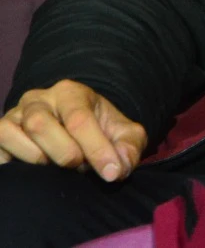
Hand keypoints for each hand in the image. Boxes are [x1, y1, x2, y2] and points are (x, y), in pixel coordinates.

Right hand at [0, 80, 146, 181]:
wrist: (75, 131)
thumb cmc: (100, 132)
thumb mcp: (123, 135)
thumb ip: (129, 147)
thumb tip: (118, 168)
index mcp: (71, 93)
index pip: (80, 120)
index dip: (97, 149)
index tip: (111, 173)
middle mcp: (38, 100)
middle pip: (40, 125)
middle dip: (64, 153)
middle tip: (80, 167)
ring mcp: (14, 116)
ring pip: (12, 133)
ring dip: (37, 158)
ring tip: (57, 167)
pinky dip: (13, 162)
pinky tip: (33, 172)